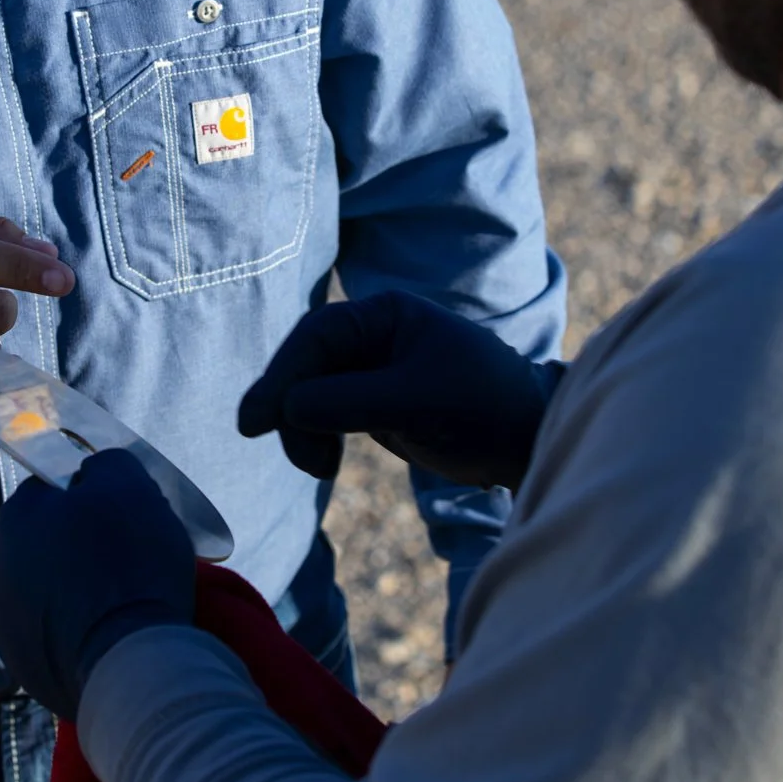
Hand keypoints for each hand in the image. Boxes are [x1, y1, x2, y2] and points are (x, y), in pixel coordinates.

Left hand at [0, 450, 196, 720]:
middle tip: (128, 558)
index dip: (92, 498)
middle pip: (48, 543)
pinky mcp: (24, 667)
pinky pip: (55, 635)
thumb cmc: (130, 564)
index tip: (124, 516)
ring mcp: (5, 623)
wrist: (129, 663)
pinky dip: (78, 631)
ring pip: (49, 590)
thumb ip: (106, 465)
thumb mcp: (130, 485)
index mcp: (15, 519)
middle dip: (81, 545)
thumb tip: (92, 473)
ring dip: (77, 590)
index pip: (53, 491)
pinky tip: (110, 634)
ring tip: (121, 602)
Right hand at [237, 292, 562, 490]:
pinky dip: (315, 439)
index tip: (256, 420)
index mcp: (386, 314)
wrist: (525, 441)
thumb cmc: (484, 408)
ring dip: (302, 430)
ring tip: (321, 467)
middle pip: (306, 365)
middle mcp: (373, 336)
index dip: (281, 375)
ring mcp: (370, 372)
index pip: (316, 337)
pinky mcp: (371, 405)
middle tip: (278, 447)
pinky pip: (323, 416)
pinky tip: (326, 463)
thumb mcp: (416, 402)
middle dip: (289, 406)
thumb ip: (350, 400)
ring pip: (309, 394)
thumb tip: (289, 407)